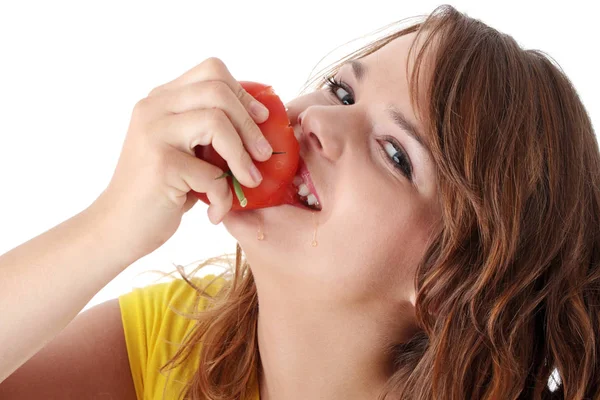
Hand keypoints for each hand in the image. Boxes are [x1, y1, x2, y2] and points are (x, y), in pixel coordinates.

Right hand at [90, 57, 272, 261]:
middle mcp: (153, 108)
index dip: (243, 93)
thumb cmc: (159, 192)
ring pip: (217, 122)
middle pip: (218, 91)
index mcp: (160, 100)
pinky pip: (212, 173)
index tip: (261, 119)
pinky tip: (215, 211)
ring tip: (249, 181)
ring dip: (242, 157)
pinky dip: (223, 196)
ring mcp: (154, 133)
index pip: (211, 70)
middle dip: (250, 125)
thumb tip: (259, 119)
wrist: (117, 229)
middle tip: (263, 154)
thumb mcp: (182, 151)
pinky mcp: (161, 164)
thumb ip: (206, 129)